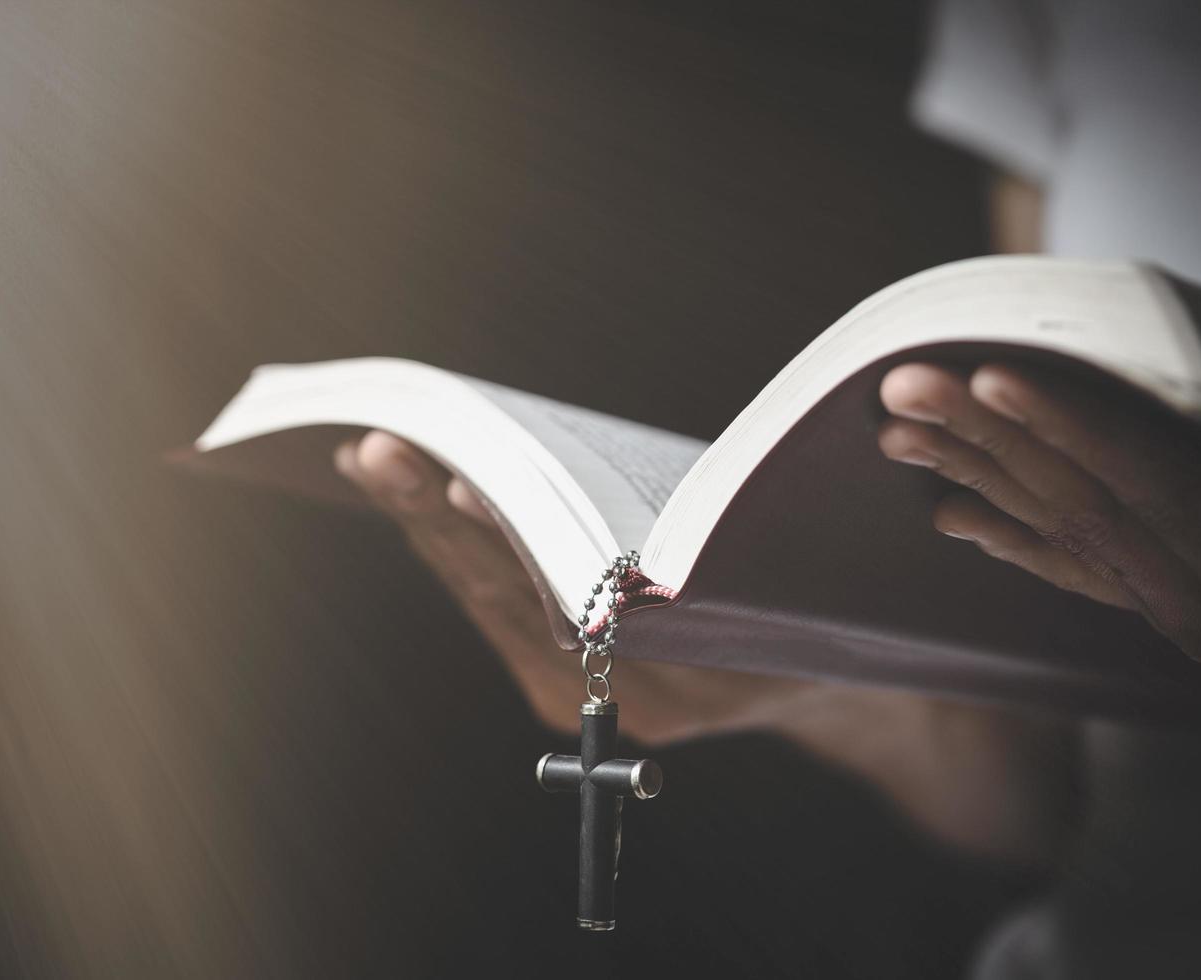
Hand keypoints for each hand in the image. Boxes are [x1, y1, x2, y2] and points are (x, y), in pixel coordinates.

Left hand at [336, 431, 1074, 862]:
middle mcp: (598, 697)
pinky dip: (452, 540)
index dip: (514, 542)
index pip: (567, 607)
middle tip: (380, 450)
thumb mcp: (795, 597)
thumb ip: (721, 572)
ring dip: (427, 524)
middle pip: (506, 597)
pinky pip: (493, 598)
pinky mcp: (558, 665)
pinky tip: (414, 492)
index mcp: (657, 690)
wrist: (827, 687)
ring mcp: (571, 686)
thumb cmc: (820, 625)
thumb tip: (635, 548)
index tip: (464, 486)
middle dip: (437, 519)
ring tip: (373, 458)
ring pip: (488, 596)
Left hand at [879, 362, 1200, 669]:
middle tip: (896, 390)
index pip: (1146, 482)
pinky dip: (1017, 541)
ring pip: (1066, 534)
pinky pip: (1084, 578)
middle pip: (1079, 502)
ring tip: (895, 434)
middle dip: (982, 440)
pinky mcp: (1184, 618)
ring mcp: (1190, 614)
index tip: (989, 376)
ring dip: (976, 478)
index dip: (1068, 425)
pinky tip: (950, 516)